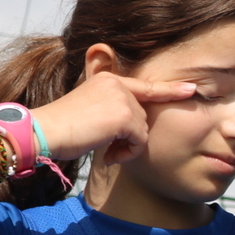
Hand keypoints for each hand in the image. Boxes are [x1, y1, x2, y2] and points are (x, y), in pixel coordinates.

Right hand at [32, 72, 195, 164]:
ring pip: (142, 131)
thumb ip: (114, 112)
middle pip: (142, 119)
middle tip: (105, 147)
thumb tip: (136, 131)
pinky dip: (126, 153)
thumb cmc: (61, 128)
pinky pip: (140, 142)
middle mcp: (118, 84)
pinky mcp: (124, 115)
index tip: (191, 89)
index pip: (146, 86)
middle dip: (128, 139)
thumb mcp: (90, 111)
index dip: (170, 90)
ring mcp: (122, 98)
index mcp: (108, 80)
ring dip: (126, 147)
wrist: (43, 131)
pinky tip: (106, 154)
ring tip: (103, 150)